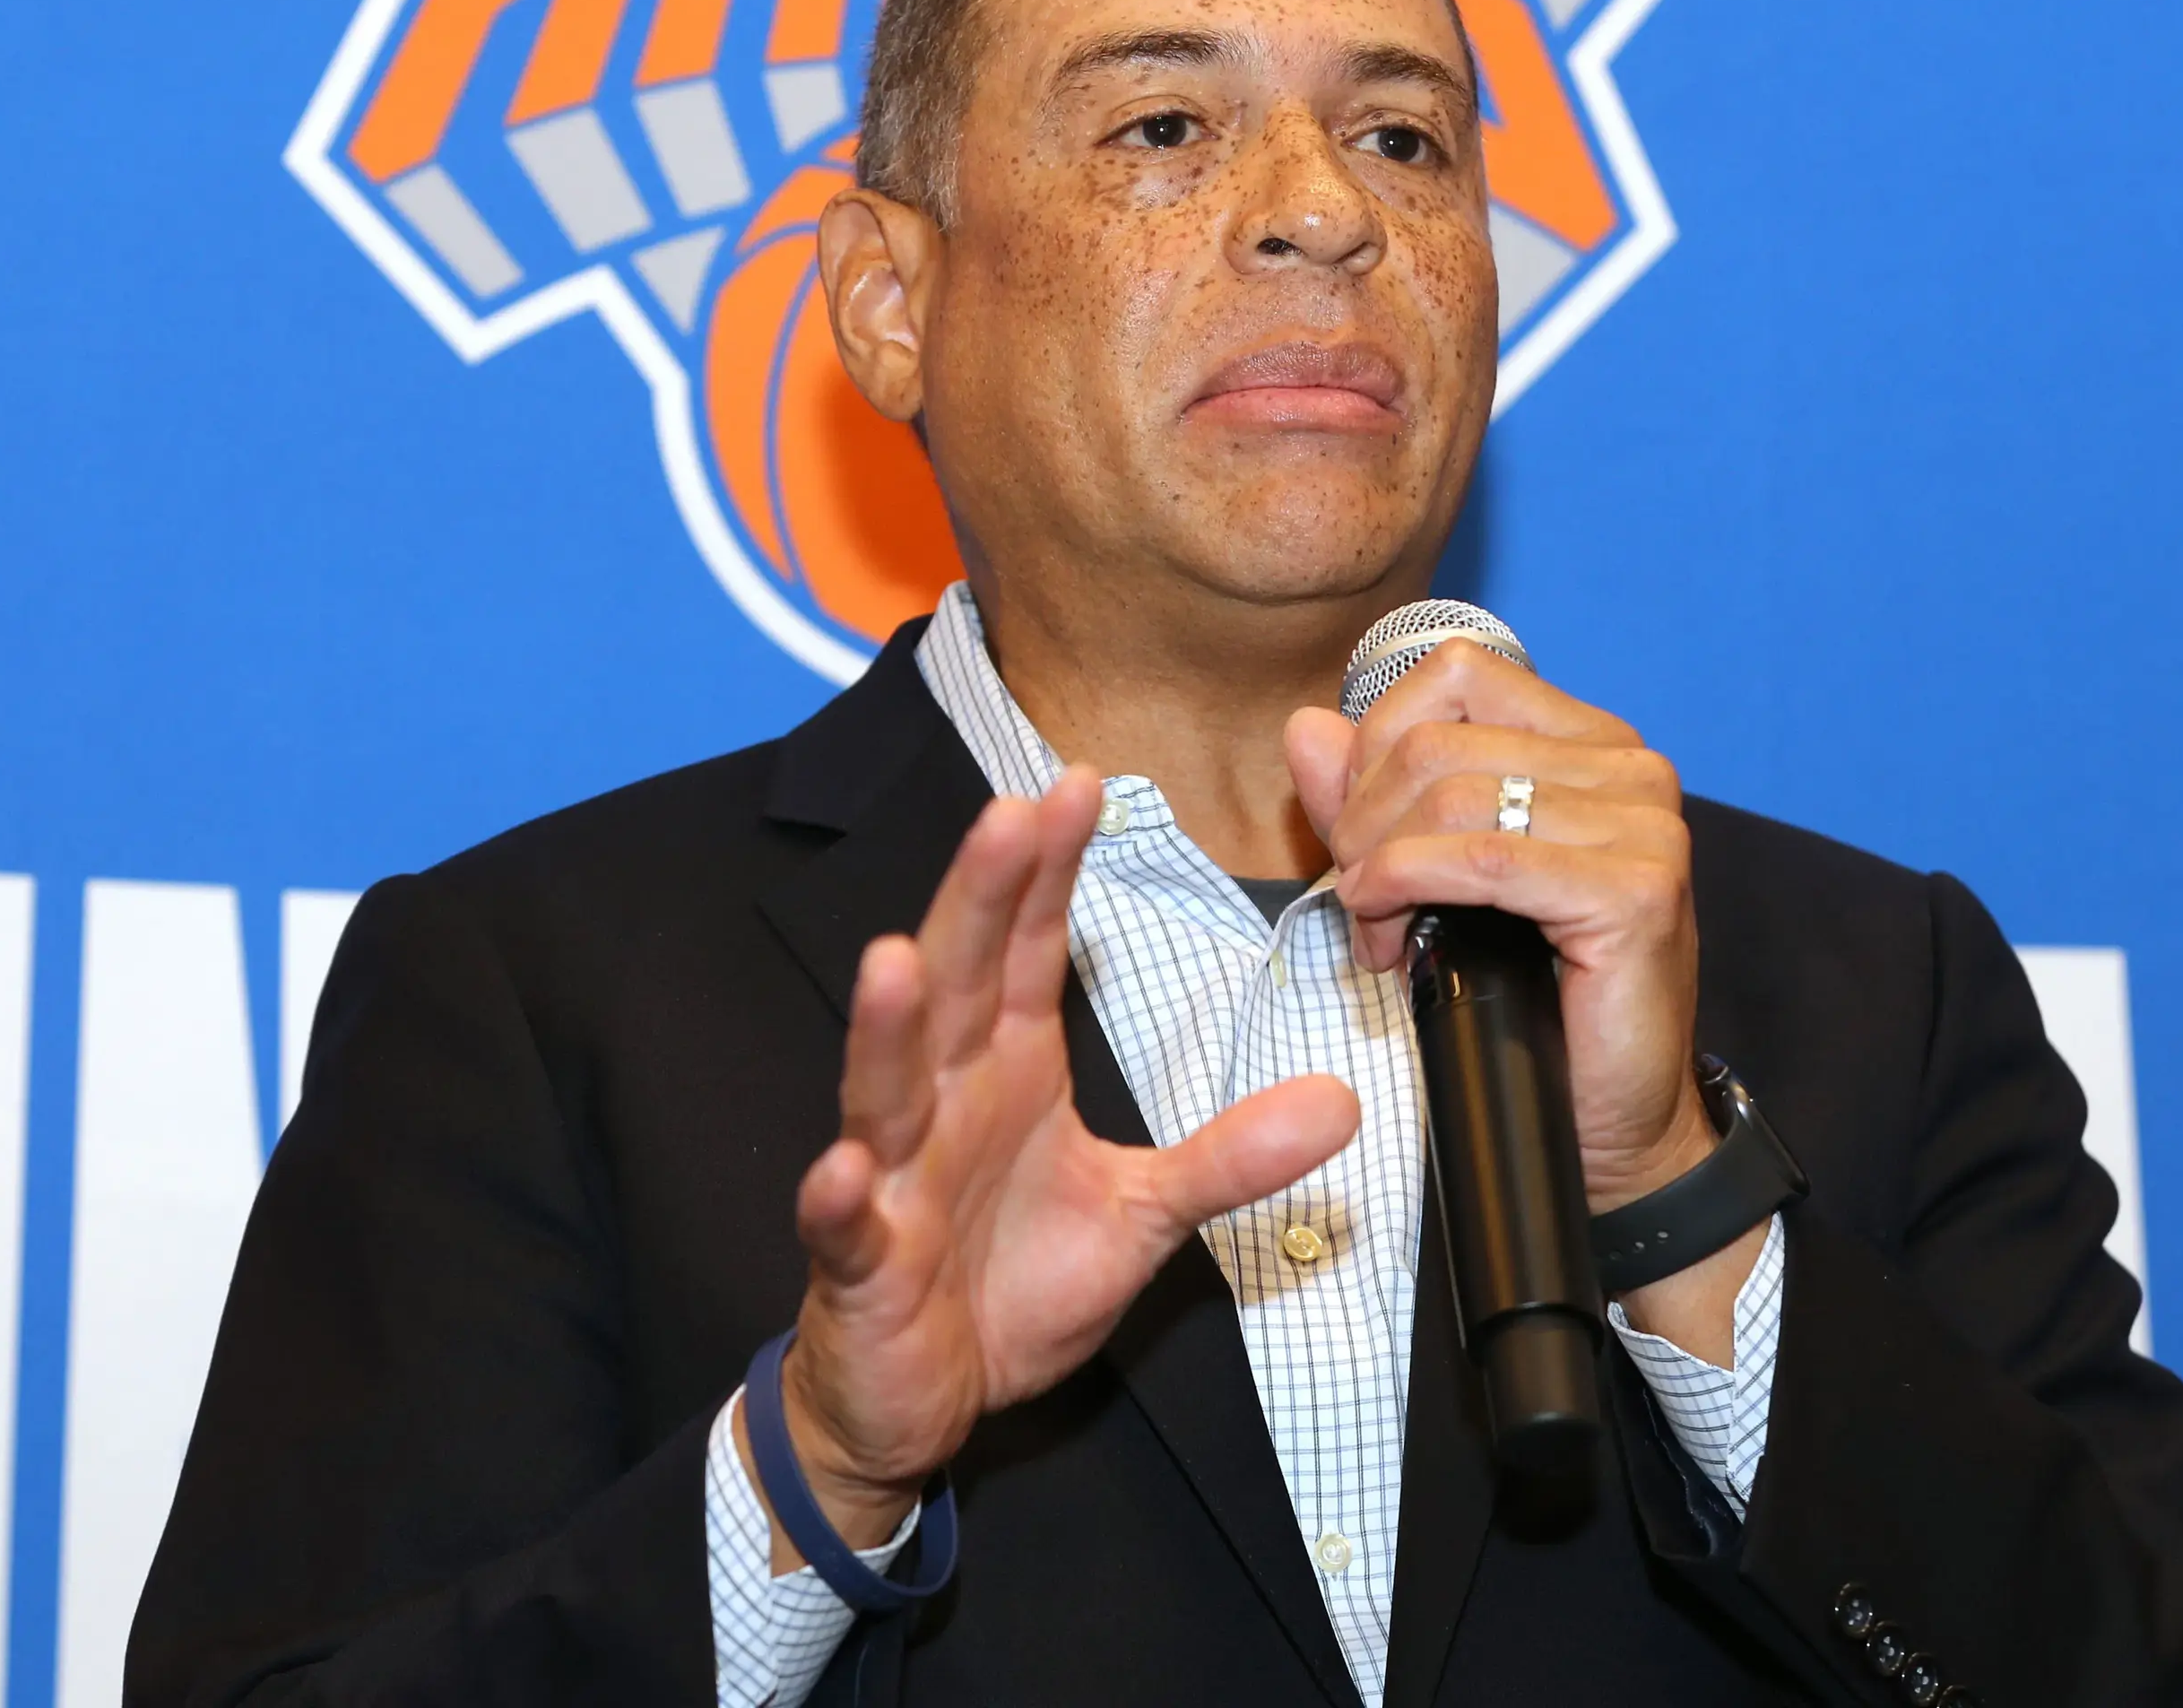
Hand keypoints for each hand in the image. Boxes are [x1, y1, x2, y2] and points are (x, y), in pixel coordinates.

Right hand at [756, 769, 1361, 1564]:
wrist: (924, 1396)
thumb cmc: (1010, 1283)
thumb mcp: (1143, 1212)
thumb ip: (1230, 1154)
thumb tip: (1342, 1101)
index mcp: (1005, 1071)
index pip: (1026, 953)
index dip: (1049, 873)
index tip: (1081, 786)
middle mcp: (942, 1103)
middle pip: (957, 985)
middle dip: (978, 901)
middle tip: (1009, 816)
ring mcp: (892, 1179)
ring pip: (885, 1089)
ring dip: (886, 1029)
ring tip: (896, 960)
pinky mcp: (860, 1264)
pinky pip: (845, 1226)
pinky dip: (840, 1197)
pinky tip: (845, 1168)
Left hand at [1286, 642, 1755, 1359]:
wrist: (1605, 1125)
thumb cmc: (1528, 1004)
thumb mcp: (1429, 883)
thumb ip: (1371, 798)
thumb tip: (1308, 727)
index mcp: (1589, 744)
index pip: (1454, 673)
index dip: (1377, 742)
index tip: (1357, 831)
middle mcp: (1631, 767)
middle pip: (1438, 735)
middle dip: (1364, 817)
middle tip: (1357, 898)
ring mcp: (1645, 825)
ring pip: (1450, 791)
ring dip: (1378, 865)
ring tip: (1376, 932)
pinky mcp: (1635, 891)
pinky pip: (1480, 858)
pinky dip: (1405, 889)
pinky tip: (1389, 938)